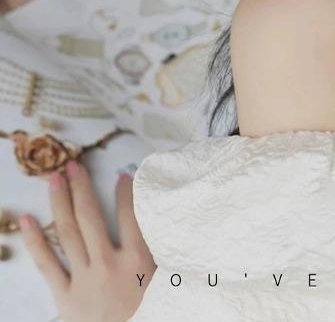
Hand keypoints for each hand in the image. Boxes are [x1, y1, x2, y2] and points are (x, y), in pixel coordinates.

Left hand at [19, 159, 155, 321]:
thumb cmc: (153, 310)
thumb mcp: (166, 276)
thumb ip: (161, 246)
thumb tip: (161, 214)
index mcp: (139, 258)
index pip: (130, 213)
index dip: (125, 191)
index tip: (121, 175)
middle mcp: (109, 264)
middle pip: (91, 217)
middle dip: (82, 187)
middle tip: (73, 165)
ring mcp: (85, 279)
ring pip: (68, 233)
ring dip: (60, 202)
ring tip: (54, 179)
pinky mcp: (66, 298)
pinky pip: (48, 265)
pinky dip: (36, 241)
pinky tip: (28, 220)